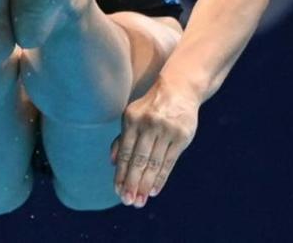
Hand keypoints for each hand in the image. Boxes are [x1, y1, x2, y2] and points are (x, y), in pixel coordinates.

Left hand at [110, 78, 197, 206]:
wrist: (179, 90)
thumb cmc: (150, 108)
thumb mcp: (132, 116)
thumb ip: (122, 138)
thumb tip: (111, 161)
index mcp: (131, 119)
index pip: (124, 151)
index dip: (120, 172)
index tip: (117, 190)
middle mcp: (148, 124)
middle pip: (138, 159)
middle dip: (132, 182)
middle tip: (128, 201)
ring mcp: (166, 130)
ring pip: (154, 163)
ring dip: (146, 184)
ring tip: (140, 200)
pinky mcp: (181, 136)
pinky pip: (169, 161)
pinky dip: (161, 178)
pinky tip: (154, 190)